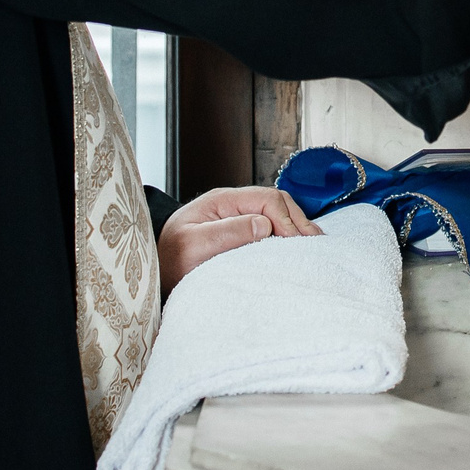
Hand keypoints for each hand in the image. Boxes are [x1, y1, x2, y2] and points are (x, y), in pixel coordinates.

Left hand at [157, 185, 319, 294]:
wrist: (154, 270)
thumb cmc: (170, 259)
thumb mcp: (193, 246)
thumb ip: (226, 233)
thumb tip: (264, 224)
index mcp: (221, 201)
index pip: (265, 200)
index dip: (285, 219)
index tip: (296, 242)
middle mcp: (232, 204)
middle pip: (276, 202)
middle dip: (297, 220)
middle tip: (314, 243)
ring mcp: (236, 216)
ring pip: (276, 212)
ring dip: (295, 226)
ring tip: (312, 244)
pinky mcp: (238, 231)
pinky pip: (269, 225)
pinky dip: (286, 234)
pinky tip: (295, 246)